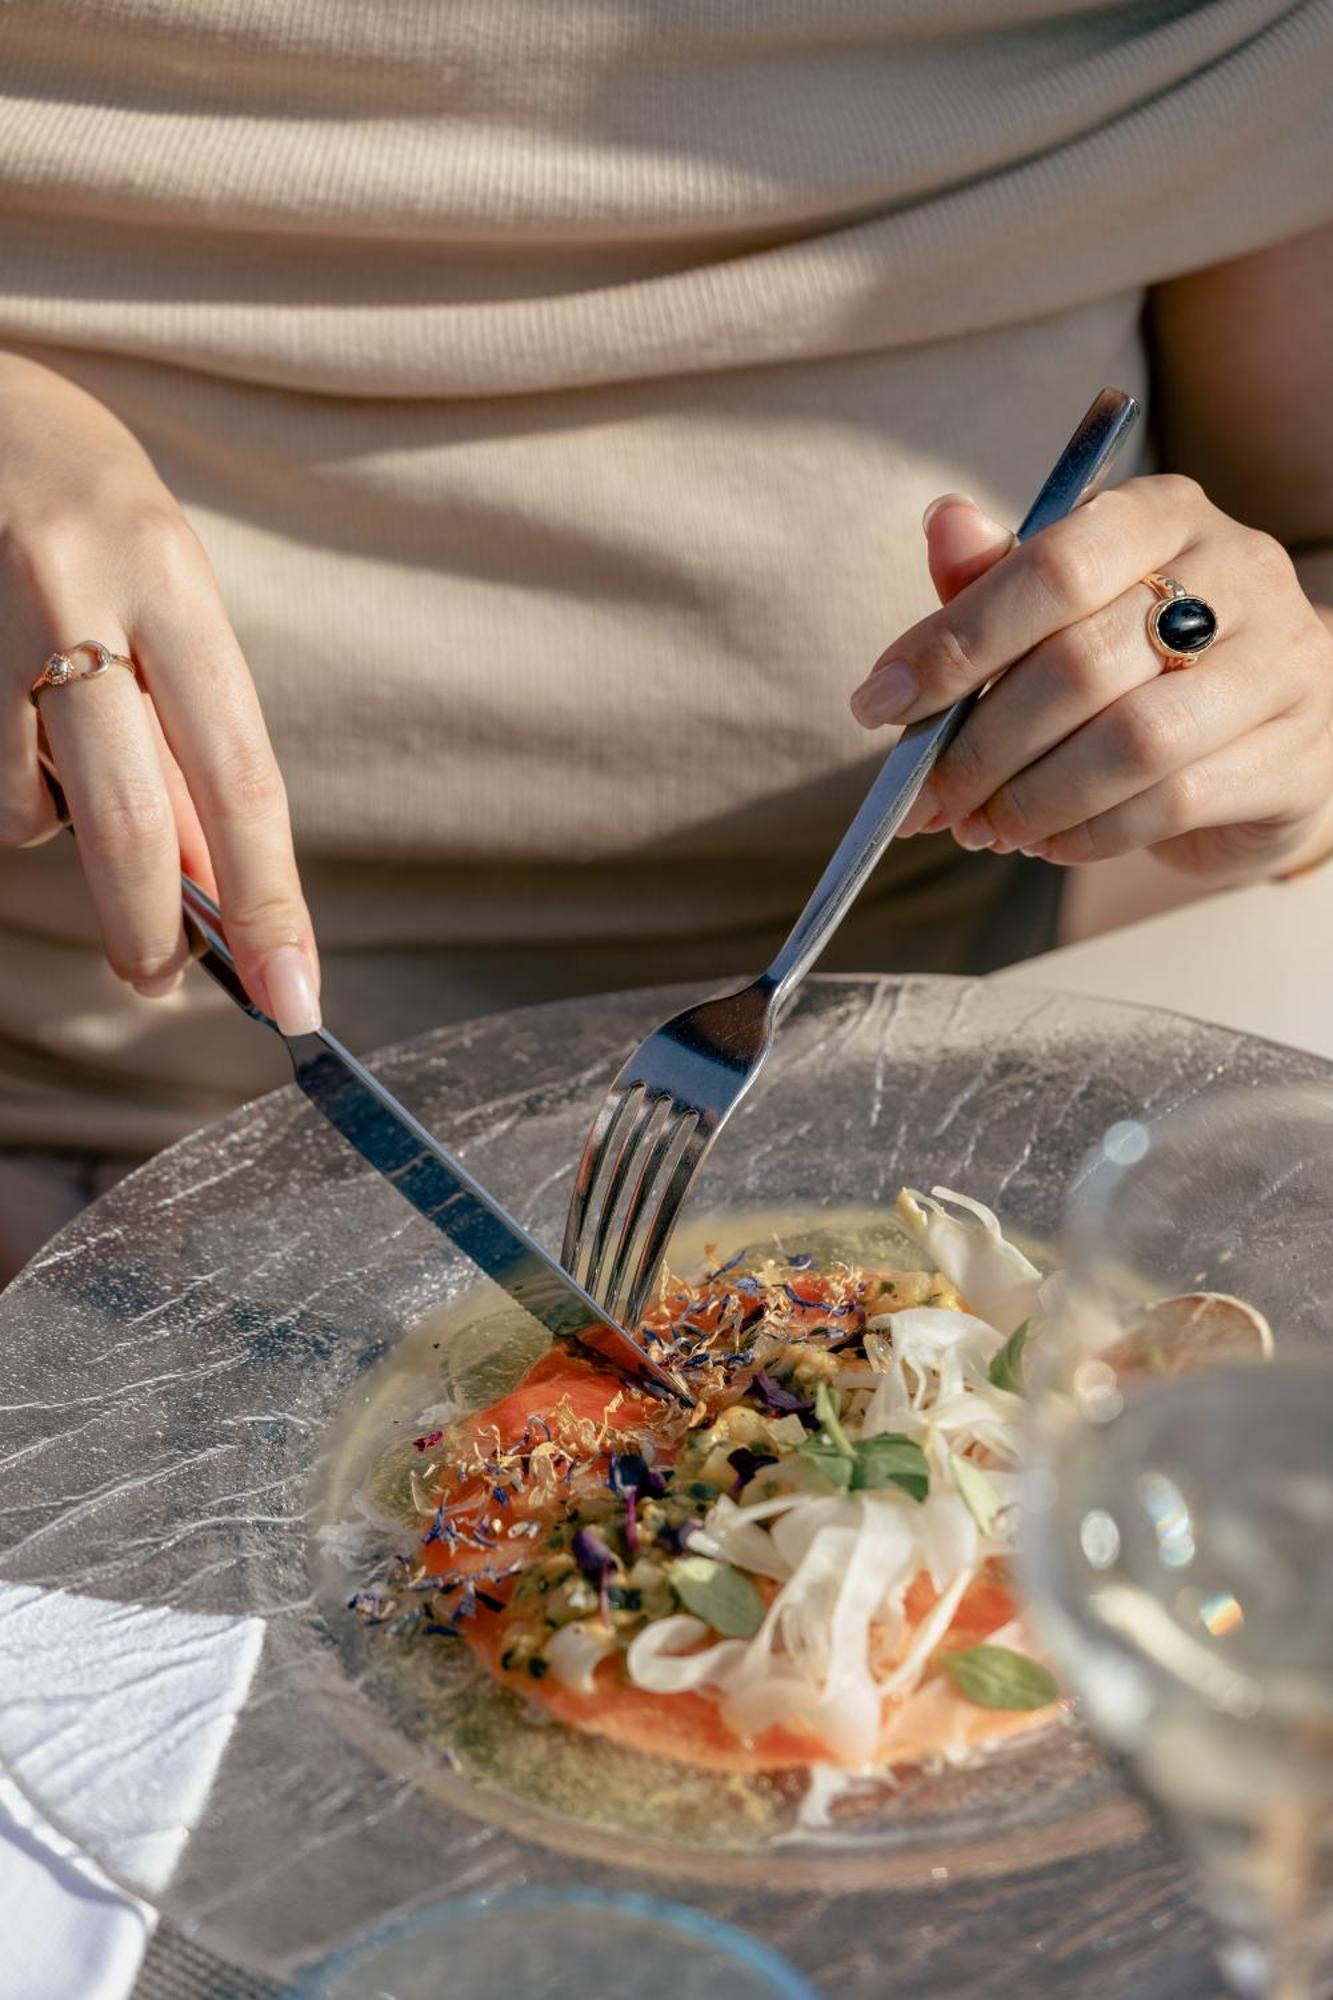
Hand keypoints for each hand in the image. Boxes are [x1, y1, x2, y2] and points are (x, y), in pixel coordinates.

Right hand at [0, 352, 319, 1028]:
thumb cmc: (82, 503)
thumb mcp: (162, 585)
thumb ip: (187, 730)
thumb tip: (214, 880)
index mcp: (168, 576)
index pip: (240, 777)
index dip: (272, 903)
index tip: (295, 997)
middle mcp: (75, 595)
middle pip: (129, 823)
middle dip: (150, 931)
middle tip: (157, 981)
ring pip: (30, 812)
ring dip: (55, 821)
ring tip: (56, 734)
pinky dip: (10, 783)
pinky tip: (7, 710)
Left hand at [850, 478, 1332, 880]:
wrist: (1267, 734)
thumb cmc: (1142, 662)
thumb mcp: (1063, 610)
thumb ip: (998, 578)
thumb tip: (942, 523)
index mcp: (1165, 514)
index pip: (1054, 566)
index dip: (957, 641)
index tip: (881, 703)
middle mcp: (1238, 573)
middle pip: (1083, 664)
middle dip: (982, 745)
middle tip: (929, 796)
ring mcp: (1278, 666)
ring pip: (1131, 743)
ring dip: (1032, 798)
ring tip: (984, 825)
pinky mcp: (1293, 758)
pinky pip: (1170, 804)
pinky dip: (1087, 834)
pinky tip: (1047, 841)